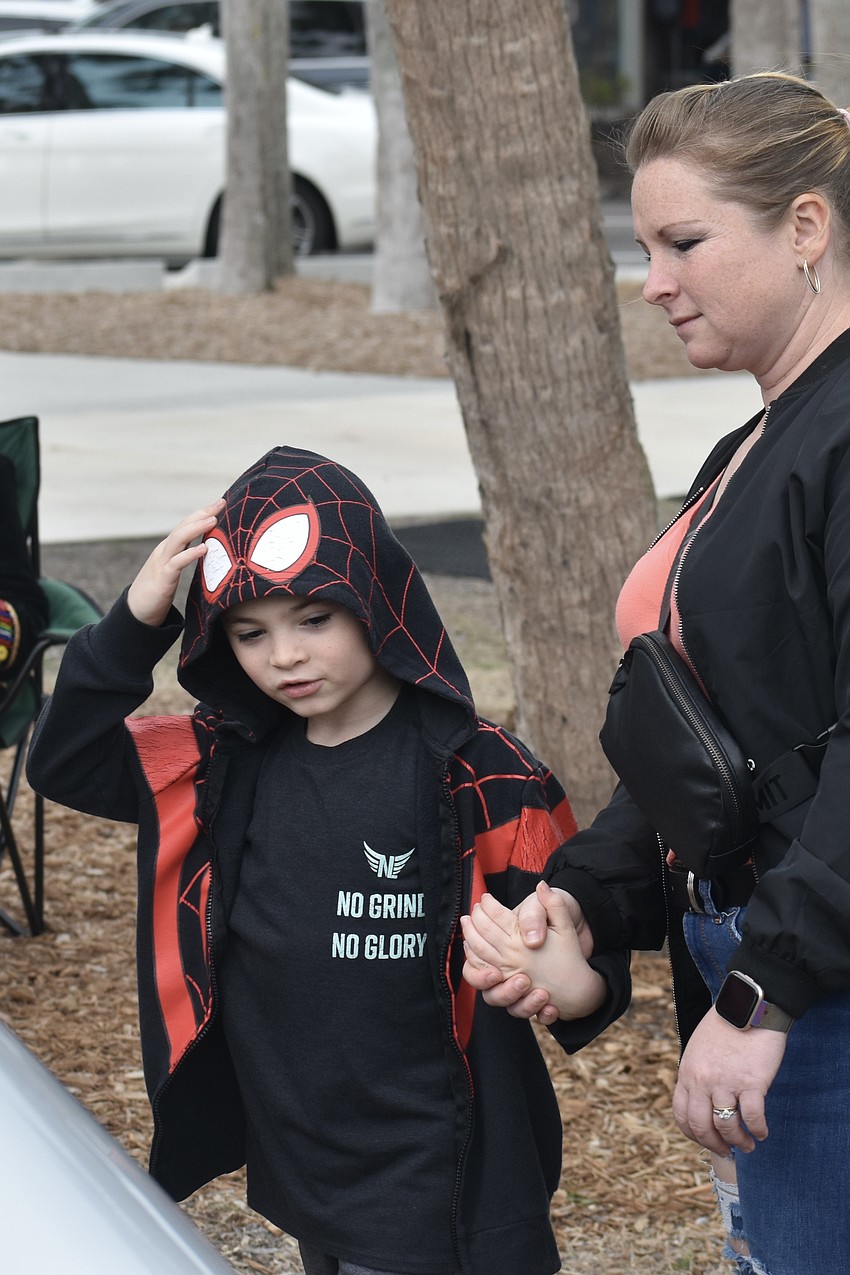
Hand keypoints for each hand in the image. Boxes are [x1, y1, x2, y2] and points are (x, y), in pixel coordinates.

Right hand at [127, 500, 224, 627]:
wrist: (137, 610)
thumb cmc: (158, 591)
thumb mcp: (173, 569)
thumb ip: (185, 557)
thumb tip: (209, 550)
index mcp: (169, 548)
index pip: (186, 525)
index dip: (202, 513)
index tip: (220, 502)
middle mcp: (165, 550)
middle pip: (183, 526)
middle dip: (202, 513)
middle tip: (221, 502)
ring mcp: (162, 563)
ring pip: (178, 539)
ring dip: (196, 528)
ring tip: (213, 520)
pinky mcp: (163, 578)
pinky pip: (176, 563)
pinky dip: (190, 554)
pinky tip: (203, 549)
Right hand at [461, 882, 604, 1021]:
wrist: (579, 925)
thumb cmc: (550, 915)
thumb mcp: (540, 909)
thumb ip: (531, 916)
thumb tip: (531, 940)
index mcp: (500, 947)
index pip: (476, 968)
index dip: (480, 975)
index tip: (496, 973)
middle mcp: (508, 969)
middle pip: (491, 992)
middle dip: (502, 992)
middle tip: (522, 981)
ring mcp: (525, 984)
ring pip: (512, 1007)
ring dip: (524, 1004)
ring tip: (542, 993)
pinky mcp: (542, 995)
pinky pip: (538, 1014)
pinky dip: (545, 1014)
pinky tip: (553, 1007)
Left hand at [672, 1007, 787, 1154]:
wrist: (747, 1007)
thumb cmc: (725, 1026)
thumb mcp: (698, 1050)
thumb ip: (697, 1075)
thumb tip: (702, 1102)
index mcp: (687, 1073)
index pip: (682, 1116)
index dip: (694, 1135)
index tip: (707, 1141)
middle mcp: (703, 1081)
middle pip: (701, 1127)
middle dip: (714, 1144)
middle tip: (727, 1150)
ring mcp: (726, 1082)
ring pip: (727, 1126)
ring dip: (738, 1142)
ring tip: (748, 1144)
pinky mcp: (751, 1082)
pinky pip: (753, 1117)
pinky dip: (758, 1130)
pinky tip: (762, 1132)